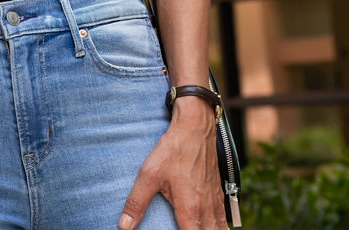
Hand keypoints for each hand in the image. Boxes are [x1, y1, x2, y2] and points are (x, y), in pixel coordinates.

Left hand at [119, 101, 225, 228]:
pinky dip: (221, 227)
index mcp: (190, 208)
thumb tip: (124, 225)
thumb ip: (136, 202)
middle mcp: (206, 209)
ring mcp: (215, 201)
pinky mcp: (218, 192)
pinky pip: (224, 219)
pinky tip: (214, 228)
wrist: (195, 128)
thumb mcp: (149, 175)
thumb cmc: (173, 150)